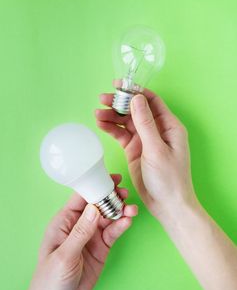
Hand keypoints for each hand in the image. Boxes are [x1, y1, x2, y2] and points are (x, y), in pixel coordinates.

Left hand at [6, 174, 136, 289]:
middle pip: (98, 205)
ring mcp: (91, 236)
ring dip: (120, 211)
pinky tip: (128, 221)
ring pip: (108, 217)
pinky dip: (121, 225)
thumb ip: (80, 232)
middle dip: (111, 197)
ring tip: (131, 209)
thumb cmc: (50, 278)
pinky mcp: (101, 247)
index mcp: (64, 221)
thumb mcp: (64, 255)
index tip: (111, 179)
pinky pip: (113, 232)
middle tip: (125, 194)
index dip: (95, 186)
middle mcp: (79, 225)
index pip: (81, 198)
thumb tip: (93, 209)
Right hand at [96, 80, 197, 218]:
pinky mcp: (135, 150)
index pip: (151, 101)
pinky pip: (121, 135)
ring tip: (97, 113)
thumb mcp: (156, 149)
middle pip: (135, 109)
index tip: (119, 85)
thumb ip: (145, 123)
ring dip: (112, 116)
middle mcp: (157, 130)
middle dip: (119, 103)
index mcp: (169, 126)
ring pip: (126, 122)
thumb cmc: (169, 178)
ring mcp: (145, 140)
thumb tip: (136, 98)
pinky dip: (111, 129)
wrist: (167, 204)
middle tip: (102, 99)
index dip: (135, 91)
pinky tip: (101, 124)